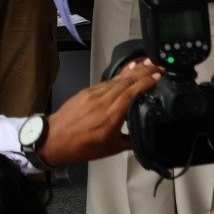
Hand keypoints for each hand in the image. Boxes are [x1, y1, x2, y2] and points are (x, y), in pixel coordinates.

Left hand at [40, 60, 161, 166]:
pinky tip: (128, 71)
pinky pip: (106, 81)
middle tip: (159, 66)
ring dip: (133, 71)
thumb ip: (130, 141)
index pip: (131, 93)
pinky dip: (119, 76)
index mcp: (111, 116)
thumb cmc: (83, 147)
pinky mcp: (86, 91)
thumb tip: (145, 137)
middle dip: (144, 72)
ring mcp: (94, 94)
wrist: (55, 138)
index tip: (159, 76)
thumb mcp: (111, 148)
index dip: (146, 83)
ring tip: (147, 65)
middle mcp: (103, 101)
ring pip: (117, 79)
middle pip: (126, 82)